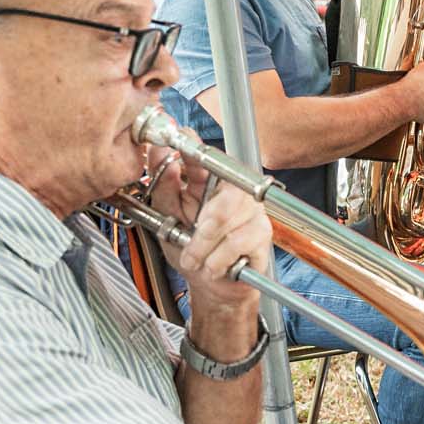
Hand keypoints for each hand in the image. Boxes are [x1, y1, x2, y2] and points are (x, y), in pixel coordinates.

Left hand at [147, 146, 270, 317]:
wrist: (212, 287)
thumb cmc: (193, 253)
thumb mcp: (167, 221)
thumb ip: (164, 188)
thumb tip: (161, 155)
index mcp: (210, 185)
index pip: (205, 157)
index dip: (194, 146)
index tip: (180, 136)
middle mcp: (235, 193)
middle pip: (224, 192)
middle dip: (201, 224)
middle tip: (186, 240)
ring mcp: (252, 211)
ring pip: (225, 220)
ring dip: (203, 246)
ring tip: (195, 258)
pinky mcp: (262, 233)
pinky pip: (235, 243)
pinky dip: (217, 260)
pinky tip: (214, 265)